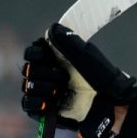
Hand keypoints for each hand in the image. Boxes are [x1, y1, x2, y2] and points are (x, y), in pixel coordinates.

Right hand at [21, 23, 136, 137]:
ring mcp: (45, 91)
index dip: (37, 54)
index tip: (49, 57)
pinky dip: (38, 102)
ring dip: (45, 88)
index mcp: (55, 59)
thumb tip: (53, 28)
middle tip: (64, 77)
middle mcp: (47, 73)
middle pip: (28, 69)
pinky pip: (28, 104)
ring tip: (62, 90)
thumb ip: (68, 41)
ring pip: (28, 86)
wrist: (108, 101)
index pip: (31, 52)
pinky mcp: (44, 109)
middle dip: (46, 73)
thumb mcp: (86, 56)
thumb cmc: (101, 78)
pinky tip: (52, 101)